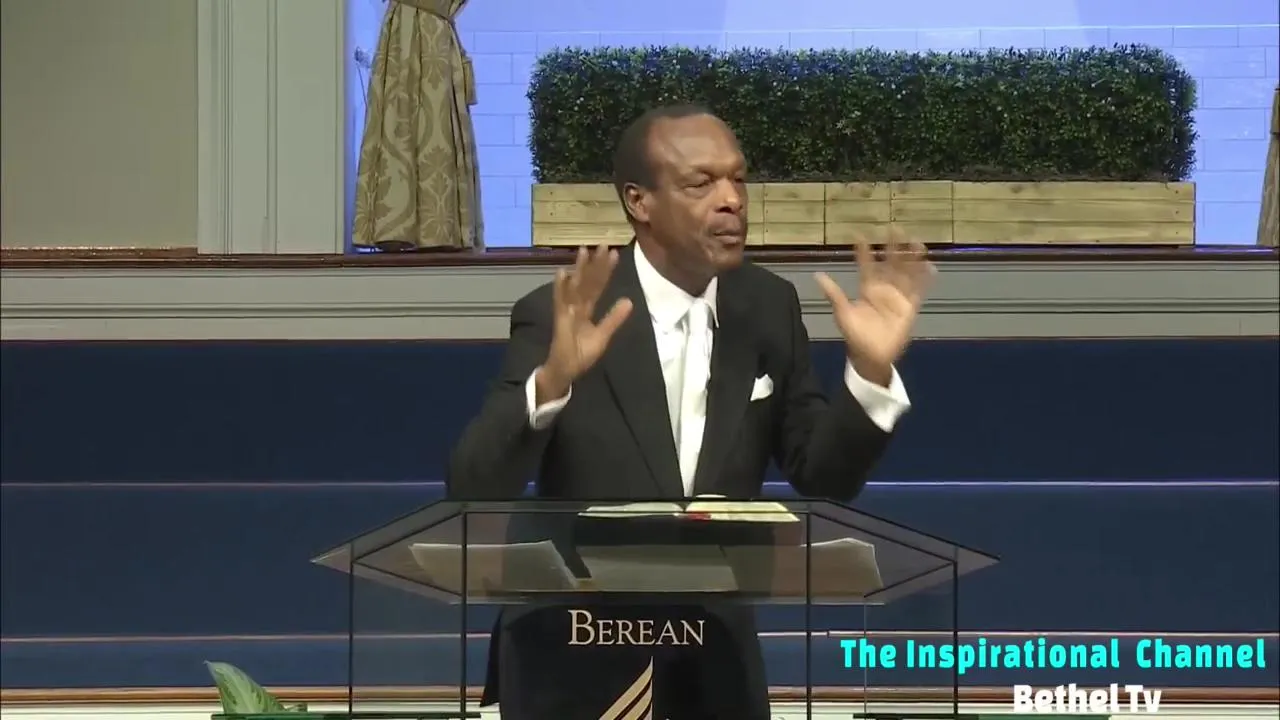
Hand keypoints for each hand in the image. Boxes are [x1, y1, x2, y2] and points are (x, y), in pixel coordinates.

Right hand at [539, 245, 633, 398]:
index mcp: (588, 308)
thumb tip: (629, 301)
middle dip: (595, 263)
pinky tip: (563, 273)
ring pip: (575, 286)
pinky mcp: (560, 319)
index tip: (614, 253)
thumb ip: (613, 318)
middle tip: (603, 244)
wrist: (564, 371)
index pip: (599, 286)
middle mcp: (577, 305)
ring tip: (584, 250)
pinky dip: (561, 287)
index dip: (606, 271)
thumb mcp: (602, 336)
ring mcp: (568, 311)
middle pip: (588, 281)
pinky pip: (560, 301)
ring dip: (579, 269)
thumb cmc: (581, 354)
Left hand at [814, 230, 935, 379]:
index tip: (860, 235)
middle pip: (890, 263)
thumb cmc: (855, 335)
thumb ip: (834, 294)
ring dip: (912, 259)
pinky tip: (931, 267)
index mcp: (867, 288)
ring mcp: (898, 297)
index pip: (866, 265)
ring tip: (917, 242)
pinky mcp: (909, 307)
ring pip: (906, 273)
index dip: (864, 252)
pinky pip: (919, 291)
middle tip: (896, 227)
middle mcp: (884, 289)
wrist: (871, 357)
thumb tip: (818, 275)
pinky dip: (925, 280)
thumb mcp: (842, 313)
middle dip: (893, 247)